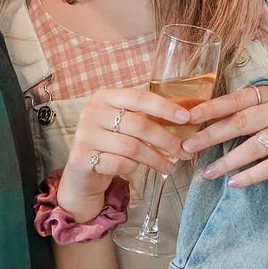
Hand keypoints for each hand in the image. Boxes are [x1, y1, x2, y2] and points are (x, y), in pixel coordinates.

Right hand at [60, 88, 192, 218]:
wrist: (81, 171)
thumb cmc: (109, 144)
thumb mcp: (122, 123)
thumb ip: (143, 116)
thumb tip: (184, 118)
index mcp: (104, 97)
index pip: (139, 97)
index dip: (164, 107)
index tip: (186, 118)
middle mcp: (91, 112)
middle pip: (138, 124)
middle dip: (166, 139)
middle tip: (184, 151)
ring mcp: (84, 135)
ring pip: (132, 147)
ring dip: (156, 158)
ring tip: (170, 166)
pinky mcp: (81, 158)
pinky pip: (119, 163)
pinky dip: (133, 167)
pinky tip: (137, 169)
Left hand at [183, 84, 267, 186]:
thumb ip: (251, 108)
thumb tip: (209, 121)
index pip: (235, 100)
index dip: (210, 108)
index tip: (188, 117)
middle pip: (240, 123)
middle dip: (210, 136)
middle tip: (187, 147)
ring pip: (253, 147)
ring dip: (227, 161)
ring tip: (207, 173)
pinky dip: (252, 176)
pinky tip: (234, 183)